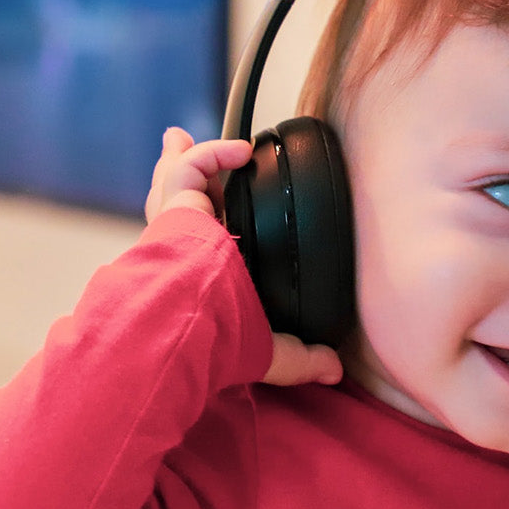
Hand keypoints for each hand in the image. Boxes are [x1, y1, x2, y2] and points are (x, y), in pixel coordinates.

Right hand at [143, 128, 344, 387]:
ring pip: (174, 184)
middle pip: (174, 207)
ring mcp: (174, 228)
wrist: (190, 327)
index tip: (211, 221)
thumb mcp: (269, 349)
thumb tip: (334, 370)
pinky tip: (241, 150)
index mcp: (199, 280)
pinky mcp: (176, 208)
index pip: (197, 249)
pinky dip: (214, 153)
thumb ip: (302, 356)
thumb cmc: (218, 342)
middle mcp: (181, 252)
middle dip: (175, 181)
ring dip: (184, 157)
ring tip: (180, 138)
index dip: (203, 231)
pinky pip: (192, 168)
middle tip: (174, 156)